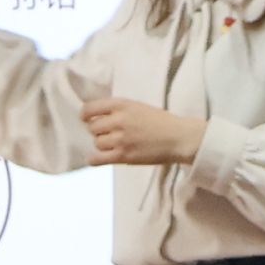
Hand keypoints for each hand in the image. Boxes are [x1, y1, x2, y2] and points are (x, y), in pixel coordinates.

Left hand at [84, 97, 205, 169]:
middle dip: (98, 131)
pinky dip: (94, 159)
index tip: (87, 120)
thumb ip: (118, 109)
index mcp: (121, 105)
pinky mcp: (124, 156)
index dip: (85, 115)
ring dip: (102, 145)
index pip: (89, 109)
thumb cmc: (161, 122)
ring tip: (115, 145)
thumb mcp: (138, 106)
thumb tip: (96, 116)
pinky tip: (97, 158)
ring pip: (97, 143)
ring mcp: (120, 139)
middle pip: (92, 128)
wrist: (179, 138)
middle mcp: (118, 120)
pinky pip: (98, 159)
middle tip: (108, 134)